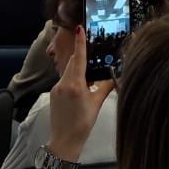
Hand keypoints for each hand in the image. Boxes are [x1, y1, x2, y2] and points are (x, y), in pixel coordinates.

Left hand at [46, 26, 114, 161]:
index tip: (79, 28)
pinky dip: (72, 80)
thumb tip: (116, 76)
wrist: (64, 140)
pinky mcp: (53, 94)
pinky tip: (80, 90)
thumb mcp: (97, 104)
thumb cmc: (83, 123)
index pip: (78, 58)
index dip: (80, 42)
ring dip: (77, 71)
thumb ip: (105, 87)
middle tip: (91, 58)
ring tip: (88, 81)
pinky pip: (64, 80)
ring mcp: (56, 88)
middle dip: (81, 59)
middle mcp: (63, 83)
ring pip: (68, 72)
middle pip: (72, 63)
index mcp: (75, 84)